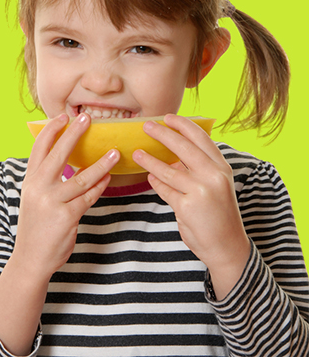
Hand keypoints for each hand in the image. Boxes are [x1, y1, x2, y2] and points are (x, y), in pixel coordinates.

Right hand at [12, 112, 116, 280]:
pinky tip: (109, 178)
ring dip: (101, 163)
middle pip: (58, 155)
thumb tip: (66, 162)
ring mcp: (53, 202)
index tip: (63, 116)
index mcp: (29, 181)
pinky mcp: (67, 216)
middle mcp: (39, 188)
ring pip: (81, 177)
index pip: (39, 149)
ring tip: (116, 152)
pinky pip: (89, 197)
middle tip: (87, 118)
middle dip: (74, 134)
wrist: (31, 257)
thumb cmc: (36, 227)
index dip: (51, 131)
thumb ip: (46, 181)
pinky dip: (101, 186)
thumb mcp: (34, 199)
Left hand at [134, 114, 250, 298]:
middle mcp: (213, 176)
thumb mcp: (215, 186)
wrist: (226, 245)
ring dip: (149, 160)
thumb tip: (173, 154)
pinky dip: (155, 183)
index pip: (202, 139)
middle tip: (146, 126)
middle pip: (183, 148)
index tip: (167, 117)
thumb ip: (197, 169)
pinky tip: (149, 177)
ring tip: (136, 153)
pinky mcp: (186, 206)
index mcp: (222, 168)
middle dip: (162, 134)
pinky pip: (164, 189)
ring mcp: (200, 191)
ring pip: (168, 170)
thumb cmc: (218, 214)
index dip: (184, 125)